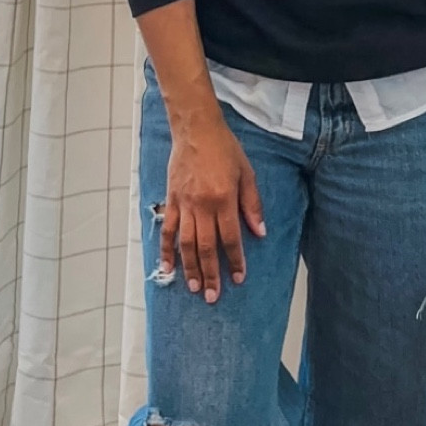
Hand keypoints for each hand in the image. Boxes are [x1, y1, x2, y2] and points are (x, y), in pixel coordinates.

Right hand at [161, 110, 265, 303]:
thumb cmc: (225, 149)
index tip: (238, 278)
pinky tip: (168, 267)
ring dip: (190, 268)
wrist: (196, 129)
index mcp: (224, 199)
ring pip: (186, 243)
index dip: (235, 260)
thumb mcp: (247, 173)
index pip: (230, 238)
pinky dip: (166, 250)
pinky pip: (167, 230)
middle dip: (211, 274)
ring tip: (194, 288)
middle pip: (206, 247)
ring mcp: (184, 204)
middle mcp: (202, 205)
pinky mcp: (171, 200)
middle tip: (213, 296)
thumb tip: (259, 232)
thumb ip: (252, 204)